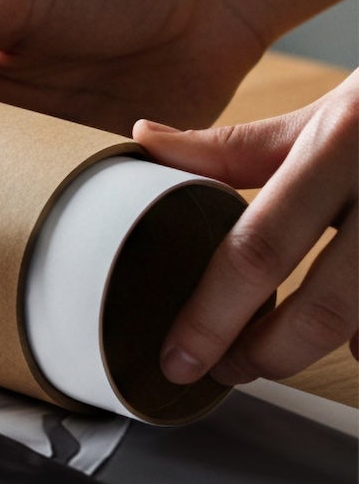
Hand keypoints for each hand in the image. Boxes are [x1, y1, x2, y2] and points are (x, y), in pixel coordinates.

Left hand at [140, 76, 358, 386]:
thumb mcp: (319, 114)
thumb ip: (235, 145)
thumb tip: (145, 142)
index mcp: (340, 145)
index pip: (259, 248)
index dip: (212, 315)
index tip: (179, 358)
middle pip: (323, 305)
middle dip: (265, 352)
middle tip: (225, 369)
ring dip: (315, 352)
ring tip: (269, 357)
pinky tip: (351, 346)